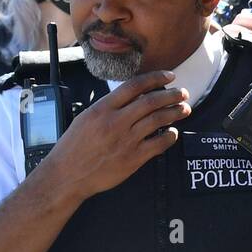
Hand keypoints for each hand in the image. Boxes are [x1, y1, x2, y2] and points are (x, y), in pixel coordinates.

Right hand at [40, 71, 189, 203]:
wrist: (67, 175)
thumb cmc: (74, 147)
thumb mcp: (86, 118)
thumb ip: (109, 107)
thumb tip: (134, 97)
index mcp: (102, 109)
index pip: (134, 86)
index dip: (155, 78)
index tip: (169, 76)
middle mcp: (115, 122)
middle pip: (151, 102)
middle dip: (172, 95)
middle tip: (183, 93)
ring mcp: (126, 140)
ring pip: (158, 120)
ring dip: (175, 113)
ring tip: (184, 109)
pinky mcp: (134, 158)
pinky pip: (160, 143)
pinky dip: (171, 136)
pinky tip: (173, 132)